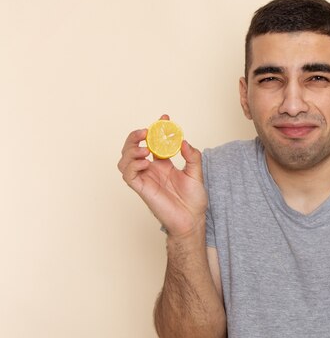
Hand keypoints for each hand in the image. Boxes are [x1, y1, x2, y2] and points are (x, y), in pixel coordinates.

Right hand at [117, 115, 207, 236]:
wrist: (192, 220)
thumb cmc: (194, 200)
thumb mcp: (196, 173)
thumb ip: (192, 156)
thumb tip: (183, 141)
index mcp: (163, 164)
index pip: (154, 142)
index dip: (157, 129)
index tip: (164, 118)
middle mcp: (151, 170)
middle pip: (133, 149)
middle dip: (135, 136)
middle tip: (145, 130)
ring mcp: (145, 179)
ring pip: (125, 161)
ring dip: (130, 150)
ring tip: (143, 148)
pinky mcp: (142, 189)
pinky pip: (129, 175)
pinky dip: (132, 166)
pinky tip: (145, 162)